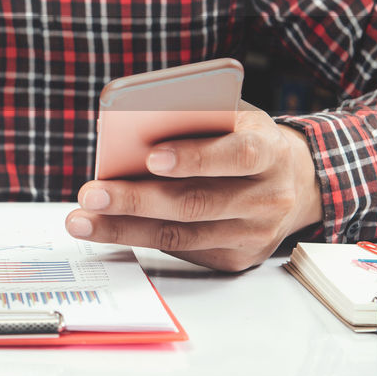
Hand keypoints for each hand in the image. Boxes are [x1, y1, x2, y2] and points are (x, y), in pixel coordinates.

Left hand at [70, 101, 322, 271]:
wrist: (294, 182)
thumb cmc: (243, 138)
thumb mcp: (232, 116)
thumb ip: (195, 118)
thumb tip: (128, 129)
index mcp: (270, 150)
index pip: (236, 155)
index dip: (195, 157)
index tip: (151, 156)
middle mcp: (267, 197)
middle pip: (196, 202)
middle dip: (136, 199)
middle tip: (90, 194)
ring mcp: (253, 234)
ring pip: (181, 235)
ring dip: (124, 228)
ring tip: (82, 219)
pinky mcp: (236, 258)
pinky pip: (182, 250)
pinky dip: (139, 238)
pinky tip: (107, 229)